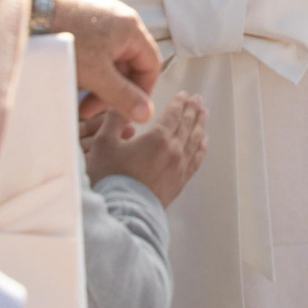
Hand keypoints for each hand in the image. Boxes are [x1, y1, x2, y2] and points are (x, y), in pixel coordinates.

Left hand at [50, 0, 159, 125]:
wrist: (28, 8)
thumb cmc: (66, 39)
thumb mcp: (97, 74)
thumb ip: (123, 96)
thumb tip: (147, 115)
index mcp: (132, 28)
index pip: (151, 65)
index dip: (141, 92)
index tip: (124, 111)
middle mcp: (121, 18)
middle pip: (129, 63)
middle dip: (112, 90)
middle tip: (89, 109)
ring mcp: (101, 15)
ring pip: (109, 57)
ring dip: (98, 81)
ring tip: (76, 94)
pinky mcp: (82, 16)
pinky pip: (94, 47)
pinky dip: (87, 66)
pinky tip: (68, 76)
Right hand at [81, 92, 207, 207]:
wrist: (122, 213)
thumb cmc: (111, 180)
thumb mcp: (104, 143)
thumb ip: (114, 119)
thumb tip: (122, 104)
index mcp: (157, 138)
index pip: (173, 114)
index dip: (179, 102)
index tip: (184, 95)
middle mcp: (173, 151)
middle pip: (187, 125)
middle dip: (193, 110)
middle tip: (197, 100)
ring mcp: (179, 168)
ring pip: (195, 140)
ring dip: (200, 125)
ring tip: (203, 115)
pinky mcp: (179, 182)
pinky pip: (196, 160)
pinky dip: (201, 148)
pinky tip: (203, 142)